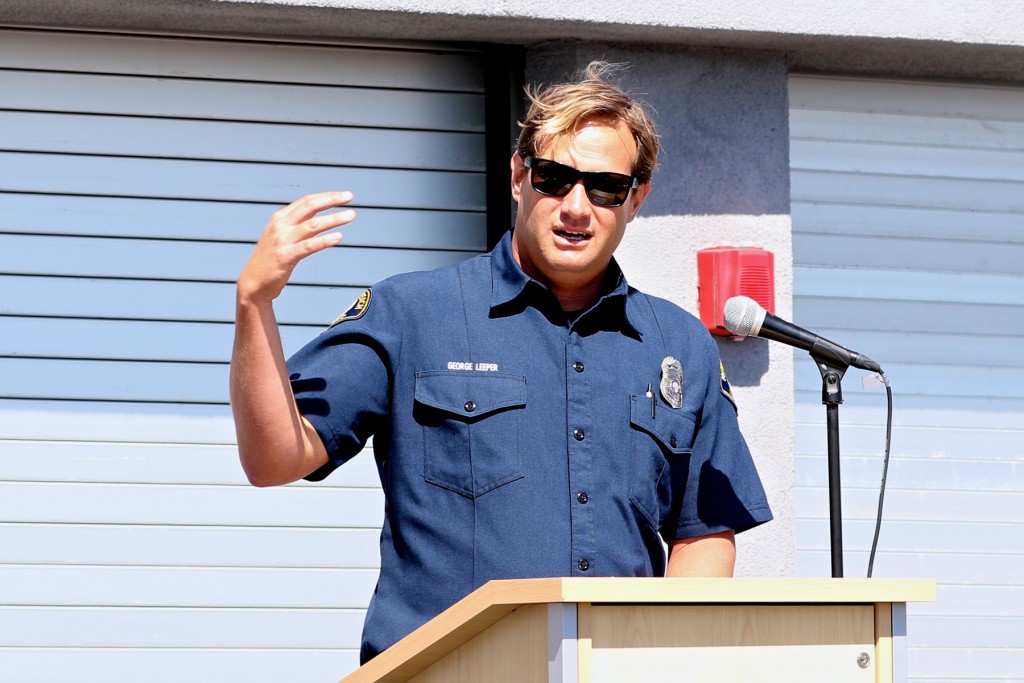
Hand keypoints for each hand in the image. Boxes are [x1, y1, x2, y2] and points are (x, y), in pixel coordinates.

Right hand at [237, 191, 356, 303]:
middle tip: (349, 197)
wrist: (253, 283)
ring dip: (334, 218)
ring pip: (312, 225)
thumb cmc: (271, 260)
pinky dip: (324, 240)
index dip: (326, 196)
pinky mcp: (285, 257)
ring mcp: (282, 241)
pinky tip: (338, 237)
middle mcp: (280, 226)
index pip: (306, 201)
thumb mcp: (282, 236)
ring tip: (350, 215)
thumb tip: (319, 214)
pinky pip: (308, 246)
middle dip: (331, 200)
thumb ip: (298, 225)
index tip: (344, 195)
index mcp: (280, 218)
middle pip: (309, 206)